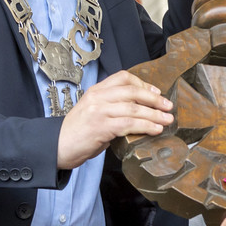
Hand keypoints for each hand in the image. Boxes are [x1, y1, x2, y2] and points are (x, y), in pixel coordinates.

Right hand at [56, 71, 172, 167]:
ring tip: (167, 120)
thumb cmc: (77, 133)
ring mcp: (99, 111)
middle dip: (154, 98)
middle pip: (132, 91)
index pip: (123, 78)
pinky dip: (145, 126)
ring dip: (154, 114)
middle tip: (168, 106)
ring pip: (133, 108)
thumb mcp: (93, 112)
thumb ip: (112, 109)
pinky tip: (155, 129)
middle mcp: (98, 97)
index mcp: (96, 91)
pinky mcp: (101, 127)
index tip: (156, 91)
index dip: (143, 83)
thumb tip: (137, 113)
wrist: (57, 147)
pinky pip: (129, 124)